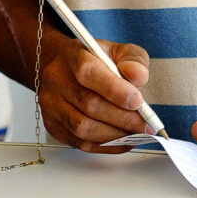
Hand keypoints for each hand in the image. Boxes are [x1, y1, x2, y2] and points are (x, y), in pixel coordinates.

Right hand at [39, 38, 151, 152]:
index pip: (88, 73)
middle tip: (145, 125)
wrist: (67, 69)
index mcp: (72, 55)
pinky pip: (79, 143)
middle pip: (88, 105)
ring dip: (114, 135)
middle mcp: (56, 79)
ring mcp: (51, 104)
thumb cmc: (96, 61)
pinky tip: (123, 141)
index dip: (114, 90)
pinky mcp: (52, 124)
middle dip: (122, 118)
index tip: (138, 102)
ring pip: (82, 128)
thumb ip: (133, 60)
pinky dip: (105, 146)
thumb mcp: (119, 51)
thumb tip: (138, 76)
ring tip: (136, 134)